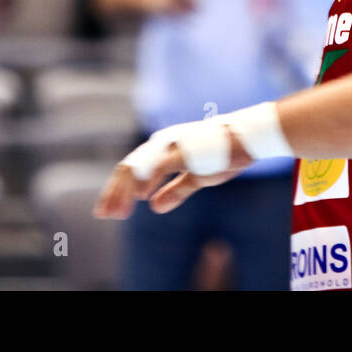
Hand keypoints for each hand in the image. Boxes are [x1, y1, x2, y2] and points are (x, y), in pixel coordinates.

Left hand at [94, 123, 253, 218]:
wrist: (249, 136)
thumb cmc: (225, 153)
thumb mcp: (197, 177)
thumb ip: (176, 190)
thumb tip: (154, 206)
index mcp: (162, 149)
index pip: (133, 170)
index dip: (118, 192)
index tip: (109, 212)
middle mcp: (161, 144)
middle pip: (128, 168)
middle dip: (114, 193)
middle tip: (102, 215)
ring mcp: (171, 145)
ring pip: (138, 167)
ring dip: (124, 190)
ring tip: (116, 212)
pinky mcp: (183, 150)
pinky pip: (158, 165)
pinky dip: (146, 179)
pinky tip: (138, 195)